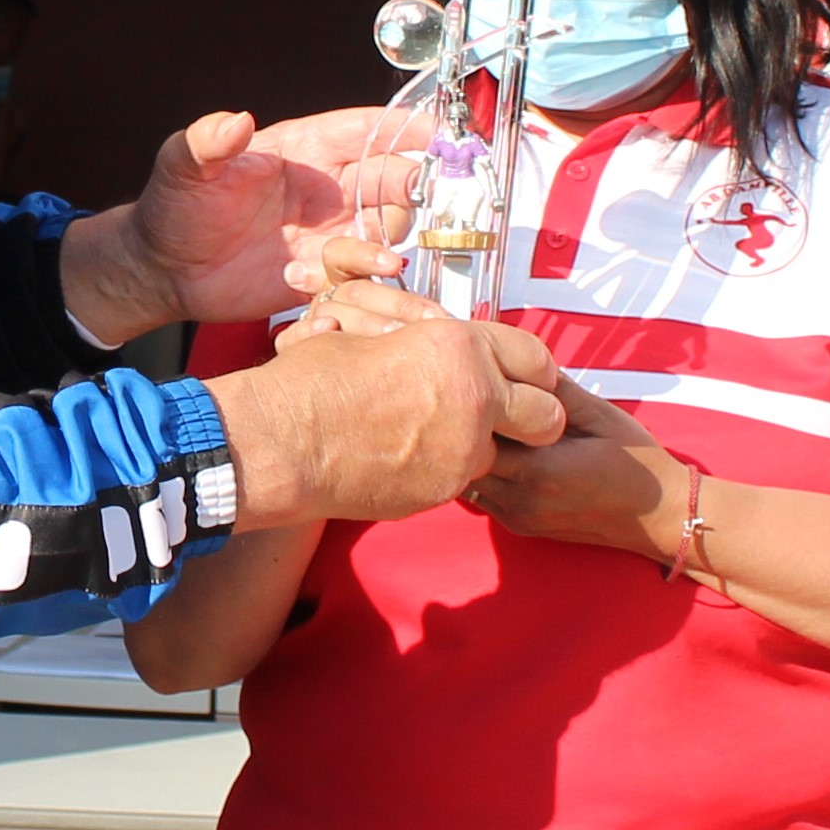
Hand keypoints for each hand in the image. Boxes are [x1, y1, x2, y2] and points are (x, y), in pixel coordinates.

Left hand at [60, 105, 431, 342]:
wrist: (164, 271)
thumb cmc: (175, 207)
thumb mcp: (183, 167)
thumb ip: (207, 143)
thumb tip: (235, 120)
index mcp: (304, 150)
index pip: (365, 129)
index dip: (405, 128)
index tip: (440, 131)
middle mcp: (328, 189)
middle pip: (392, 179)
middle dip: (415, 185)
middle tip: (426, 197)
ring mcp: (329, 232)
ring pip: (385, 231)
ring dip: (385, 243)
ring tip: (376, 260)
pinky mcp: (323, 275)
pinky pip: (360, 278)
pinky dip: (357, 283)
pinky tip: (316, 285)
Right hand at [214, 304, 566, 526]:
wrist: (281, 442)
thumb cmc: (315, 380)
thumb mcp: (380, 338)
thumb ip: (431, 348)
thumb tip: (444, 351)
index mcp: (461, 346)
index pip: (536, 357)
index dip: (532, 370)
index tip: (524, 379)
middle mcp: (476, 398)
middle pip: (547, 417)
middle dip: (534, 418)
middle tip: (507, 419)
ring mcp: (463, 452)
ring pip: (501, 454)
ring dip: (480, 446)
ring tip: (431, 437)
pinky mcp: (442, 491)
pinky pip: (459, 479)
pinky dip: (441, 469)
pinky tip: (401, 459)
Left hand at [460, 375, 688, 558]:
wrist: (658, 516)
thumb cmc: (636, 463)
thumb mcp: (600, 414)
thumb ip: (556, 391)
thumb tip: (520, 363)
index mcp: (539, 469)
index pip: (479, 432)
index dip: (476, 404)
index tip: (482, 383)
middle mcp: (521, 499)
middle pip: (464, 458)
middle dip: (467, 428)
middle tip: (477, 399)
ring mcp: (518, 517)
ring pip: (468, 480)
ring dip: (472, 452)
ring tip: (488, 425)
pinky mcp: (519, 526)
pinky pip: (481, 496)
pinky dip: (482, 473)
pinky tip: (502, 450)